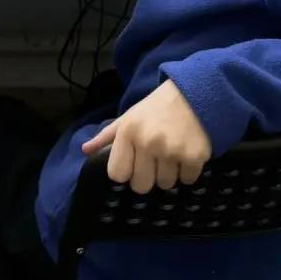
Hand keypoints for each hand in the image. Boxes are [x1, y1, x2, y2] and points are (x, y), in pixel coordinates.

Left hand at [80, 80, 210, 193]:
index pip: (117, 175)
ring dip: (168, 174)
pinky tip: (186, 153)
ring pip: (165, 185)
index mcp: (128, 133)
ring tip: (171, 154)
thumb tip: (85, 150)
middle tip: (154, 161)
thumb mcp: (128, 117)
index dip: (126, 172)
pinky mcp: (195, 156)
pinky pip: (187, 180)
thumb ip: (106, 136)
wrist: (193, 93)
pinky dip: (187, 171)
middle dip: (147, 177)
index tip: (134, 164)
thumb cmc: (156, 108)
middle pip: (141, 186)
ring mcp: (172, 151)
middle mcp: (147, 143)